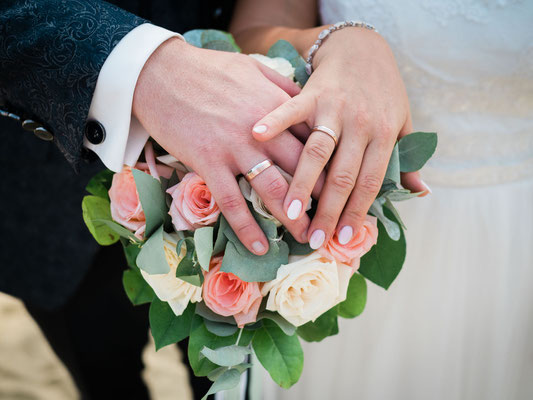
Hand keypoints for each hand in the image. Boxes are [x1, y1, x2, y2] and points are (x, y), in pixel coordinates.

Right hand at [133, 38, 313, 254]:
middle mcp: (262, 131)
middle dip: (322, 199)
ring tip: (306, 239)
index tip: (343, 188)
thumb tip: (306, 101)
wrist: (161, 71)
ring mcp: (234, 148)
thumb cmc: (208, 69)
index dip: (332, 167)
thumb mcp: (254, 67)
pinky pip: (230, 201)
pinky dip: (246, 227)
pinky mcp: (207, 162)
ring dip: (292, 219)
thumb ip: (283, 87)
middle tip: (334, 221)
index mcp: (277, 108)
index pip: (314, 142)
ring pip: (272, 189)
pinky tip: (258, 246)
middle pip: (301, 170)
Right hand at [251, 27, 428, 248]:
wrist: (364, 47)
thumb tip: (422, 191)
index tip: (343, 238)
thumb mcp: (402, 121)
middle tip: (314, 238)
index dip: (356, 212)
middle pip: (343, 175)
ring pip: (318, 152)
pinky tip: (258, 135)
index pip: (369, 182)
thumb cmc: (383, 90)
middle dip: (328, 210)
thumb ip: (408, 157)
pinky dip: (276, 121)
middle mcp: (360, 123)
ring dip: (302, 183)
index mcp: (384, 134)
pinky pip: (293, 109)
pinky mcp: (312, 92)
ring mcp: (335, 107)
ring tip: (289, 211)